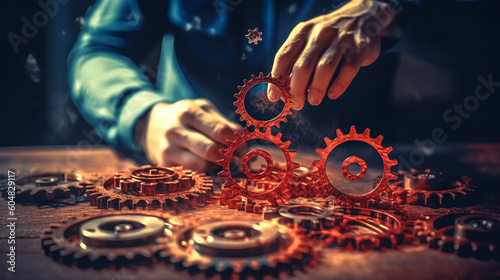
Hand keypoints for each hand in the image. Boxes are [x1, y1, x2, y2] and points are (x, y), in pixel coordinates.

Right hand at [137, 99, 242, 171]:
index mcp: (189, 112)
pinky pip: (192, 173)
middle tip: (238, 159)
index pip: (220, 131)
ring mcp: (168, 149)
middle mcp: (176, 130)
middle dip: (229, 157)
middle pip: (211, 150)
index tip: (245, 147)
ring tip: (224, 162)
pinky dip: (205, 172)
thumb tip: (244, 142)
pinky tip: (209, 166)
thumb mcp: (202, 110)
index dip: (237, 142)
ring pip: (202, 165)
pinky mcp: (165, 164)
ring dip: (218, 167)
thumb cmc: (185, 117)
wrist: (150, 124)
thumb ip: (223, 124)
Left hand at [268, 0, 394, 108]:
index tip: (274, 97)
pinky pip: (348, 69)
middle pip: (303, 65)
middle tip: (297, 104)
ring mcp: (341, 39)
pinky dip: (339, 85)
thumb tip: (283, 89)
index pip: (284, 56)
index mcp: (303, 32)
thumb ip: (296, 61)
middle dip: (297, 89)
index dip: (277, 79)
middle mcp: (320, 33)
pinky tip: (332, 94)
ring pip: (324, 67)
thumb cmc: (329, 37)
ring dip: (316, 88)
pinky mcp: (360, 48)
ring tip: (313, 101)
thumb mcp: (309, 40)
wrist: (364, 16)